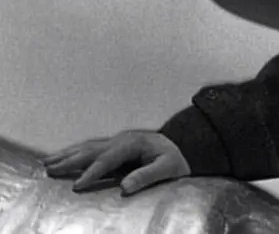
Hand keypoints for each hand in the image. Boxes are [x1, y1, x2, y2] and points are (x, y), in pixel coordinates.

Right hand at [42, 130, 190, 194]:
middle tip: (49, 170)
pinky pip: (90, 149)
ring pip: (87, 147)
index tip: (76, 185)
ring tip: (47, 163)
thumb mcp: (167, 168)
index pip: (107, 159)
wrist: (182, 147)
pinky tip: (63, 158)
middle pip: (91, 150)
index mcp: (132, 143)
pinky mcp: (114, 146)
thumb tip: (125, 186)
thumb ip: (147, 176)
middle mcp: (121, 140)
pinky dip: (74, 153)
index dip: (91, 173)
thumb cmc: (175, 159)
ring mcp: (117, 141)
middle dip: (69, 161)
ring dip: (67, 155)